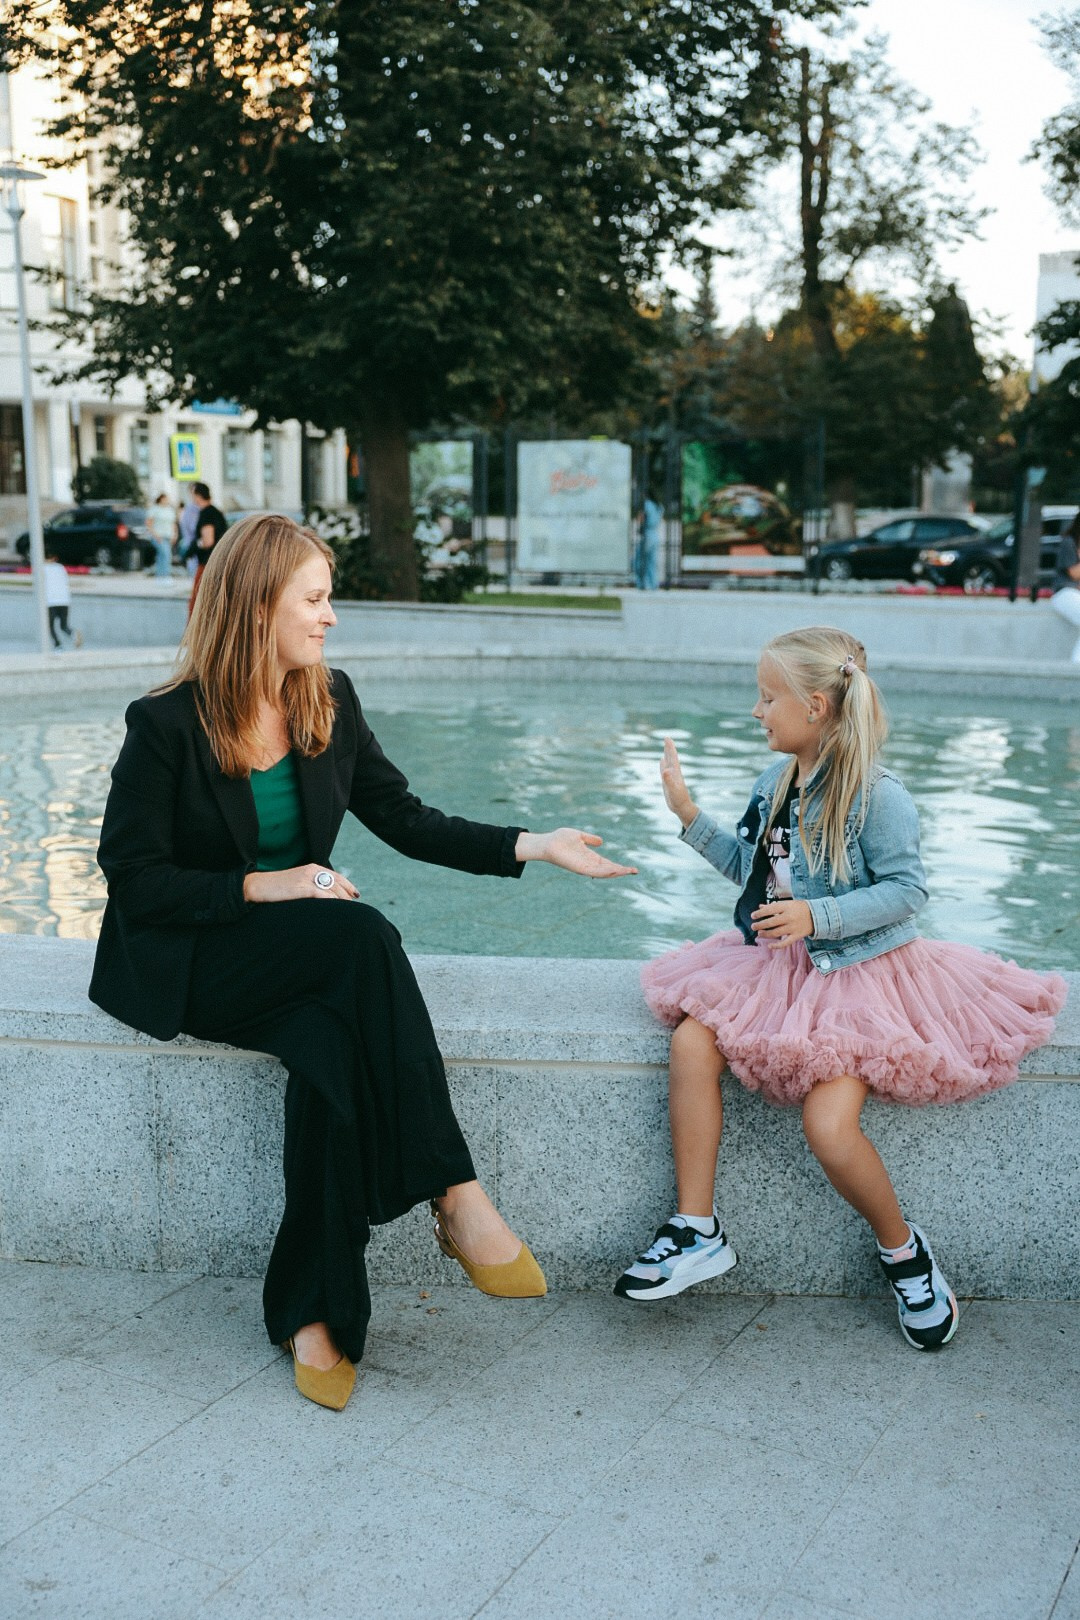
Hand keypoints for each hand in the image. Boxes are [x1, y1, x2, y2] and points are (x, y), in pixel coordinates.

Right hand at [243, 863, 360, 902]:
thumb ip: (309, 886)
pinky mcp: (302, 888)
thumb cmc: (275, 889)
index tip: (356, 894)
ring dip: (343, 900)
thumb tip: (322, 897)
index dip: (348, 885)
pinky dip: (333, 902)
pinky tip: (337, 910)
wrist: (257, 886)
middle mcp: (312, 870)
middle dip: (348, 894)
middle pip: (337, 882)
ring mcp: (307, 878)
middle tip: (355, 905)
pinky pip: (323, 895)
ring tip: (349, 911)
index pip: (336, 876)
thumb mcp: (296, 884)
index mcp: (311, 868)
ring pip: (333, 889)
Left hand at [514, 827, 636, 877]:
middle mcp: (589, 864)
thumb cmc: (560, 839)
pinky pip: (594, 871)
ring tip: (628, 871)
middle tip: (635, 871)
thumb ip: (590, 839)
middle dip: (622, 871)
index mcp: (590, 857)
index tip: (632, 869)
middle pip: (609, 870)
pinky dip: (605, 871)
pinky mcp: (579, 868)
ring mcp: (585, 867)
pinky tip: (614, 870)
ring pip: (604, 872)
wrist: (547, 843)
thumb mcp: (579, 836)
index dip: (620, 866)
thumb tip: (601, 841)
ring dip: (616, 872)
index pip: (608, 864)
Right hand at [660, 737, 698, 827]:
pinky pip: (664, 770)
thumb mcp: (673, 790)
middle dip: (668, 748)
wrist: (682, 807)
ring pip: (668, 763)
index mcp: (675, 772)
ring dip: (666, 754)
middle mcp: (673, 773)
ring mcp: (671, 777)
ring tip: (665, 748)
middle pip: (671, 757)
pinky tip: (662, 761)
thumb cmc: (679, 800)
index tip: (667, 738)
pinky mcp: (668, 781)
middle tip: (666, 738)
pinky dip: (663, 764)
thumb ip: (669, 780)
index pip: (673, 757)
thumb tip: (665, 770)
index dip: (670, 747)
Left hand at [750, 899, 813, 948]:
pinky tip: (769, 945)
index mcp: (786, 907)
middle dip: (760, 925)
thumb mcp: (788, 904)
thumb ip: (774, 906)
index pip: (770, 910)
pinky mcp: (797, 936)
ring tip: (759, 934)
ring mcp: (793, 927)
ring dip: (766, 934)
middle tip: (753, 926)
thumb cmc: (800, 908)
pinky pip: (785, 943)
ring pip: (776, 933)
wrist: (818, 915)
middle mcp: (789, 917)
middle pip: (771, 922)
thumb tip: (760, 907)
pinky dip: (777, 946)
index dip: (760, 913)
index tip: (753, 916)